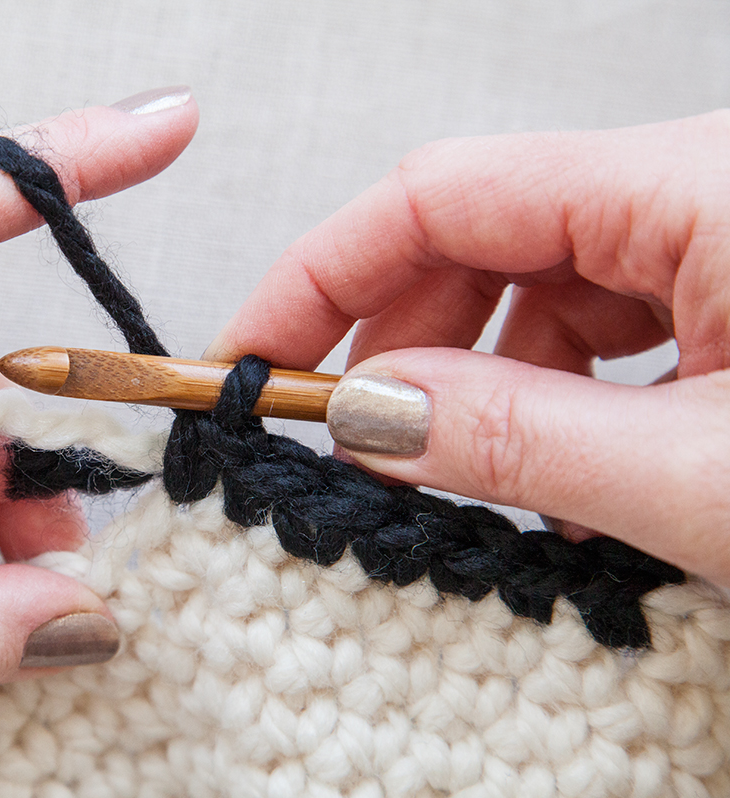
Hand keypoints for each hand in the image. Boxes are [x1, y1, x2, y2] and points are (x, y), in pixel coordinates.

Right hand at [211, 111, 729, 584]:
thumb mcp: (702, 481)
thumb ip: (522, 438)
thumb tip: (373, 416)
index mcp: (696, 185)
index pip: (442, 195)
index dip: (319, 277)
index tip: (246, 358)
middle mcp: (699, 189)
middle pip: (480, 237)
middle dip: (392, 345)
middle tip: (335, 442)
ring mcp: (720, 239)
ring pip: (536, 288)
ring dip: (476, 387)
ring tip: (450, 480)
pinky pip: (602, 327)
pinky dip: (552, 401)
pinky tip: (555, 482)